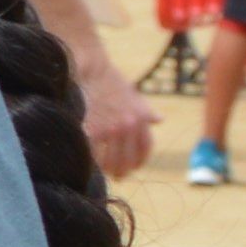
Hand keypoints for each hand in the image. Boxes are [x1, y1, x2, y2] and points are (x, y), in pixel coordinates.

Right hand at [77, 58, 153, 177]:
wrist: (90, 69)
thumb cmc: (109, 81)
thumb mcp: (132, 94)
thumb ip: (145, 111)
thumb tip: (159, 119)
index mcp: (140, 119)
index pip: (144, 148)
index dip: (140, 161)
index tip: (133, 168)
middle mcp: (129, 126)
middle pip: (127, 160)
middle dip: (122, 171)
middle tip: (116, 176)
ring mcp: (111, 130)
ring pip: (110, 161)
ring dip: (106, 171)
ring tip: (101, 174)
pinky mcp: (92, 131)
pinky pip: (92, 155)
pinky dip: (90, 163)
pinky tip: (86, 164)